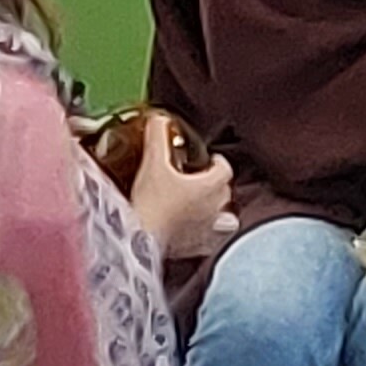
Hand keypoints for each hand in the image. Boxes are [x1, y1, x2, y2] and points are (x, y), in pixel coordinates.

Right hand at [128, 140, 234, 260]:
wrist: (139, 239)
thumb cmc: (150, 202)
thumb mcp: (153, 163)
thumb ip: (158, 137)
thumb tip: (159, 119)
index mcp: (210, 185)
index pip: (225, 168)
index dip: (217, 162)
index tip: (208, 159)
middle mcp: (216, 207)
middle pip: (225, 190)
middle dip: (214, 183)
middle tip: (197, 179)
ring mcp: (210, 228)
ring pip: (225, 216)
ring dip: (217, 208)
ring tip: (202, 204)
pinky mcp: (199, 246)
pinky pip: (214, 238)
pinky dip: (210, 233)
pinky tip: (198, 231)